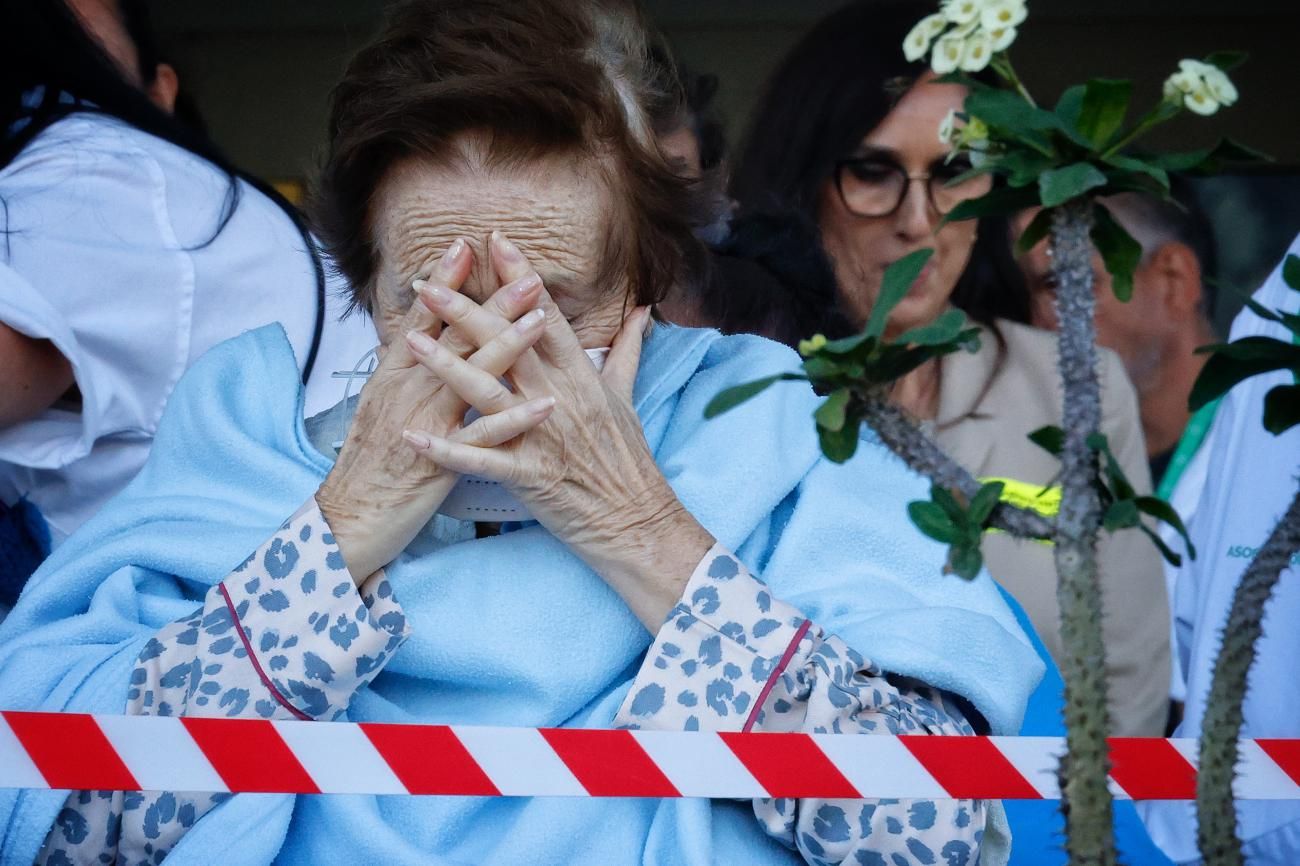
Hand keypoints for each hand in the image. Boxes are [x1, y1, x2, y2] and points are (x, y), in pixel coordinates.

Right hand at [316, 239, 553, 583]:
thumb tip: (420, 341)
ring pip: (469, 376)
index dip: (444, 281)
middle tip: (526, 270)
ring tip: (542, 319)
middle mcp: (408, 390)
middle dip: (490, 301)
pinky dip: (514, 420)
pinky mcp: (438, 461)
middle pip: (453, 337)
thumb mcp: (381, 409)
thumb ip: (404, 374)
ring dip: (507, 345)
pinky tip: (545, 405)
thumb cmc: (368, 466)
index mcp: (394, 376)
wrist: (345, 519)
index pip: (422, 318)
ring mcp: (423, 423)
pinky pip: (482, 437)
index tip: (467, 244)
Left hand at [404, 233, 714, 627]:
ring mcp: (544, 436)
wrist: (636, 520)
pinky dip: (446, 449)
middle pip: (509, 344)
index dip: (522, 277)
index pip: (547, 317)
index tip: (495, 241)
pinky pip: (482, 460)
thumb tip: (642, 311)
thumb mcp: (629, 399)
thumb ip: (627, 351)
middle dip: (466, 310)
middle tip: (428, 282)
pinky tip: (412, 436)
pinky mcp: (529, 476)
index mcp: (582, 376)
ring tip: (410, 340)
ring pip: (489, 393)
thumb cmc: (628, 461)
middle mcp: (560, 398)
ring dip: (447, 365)